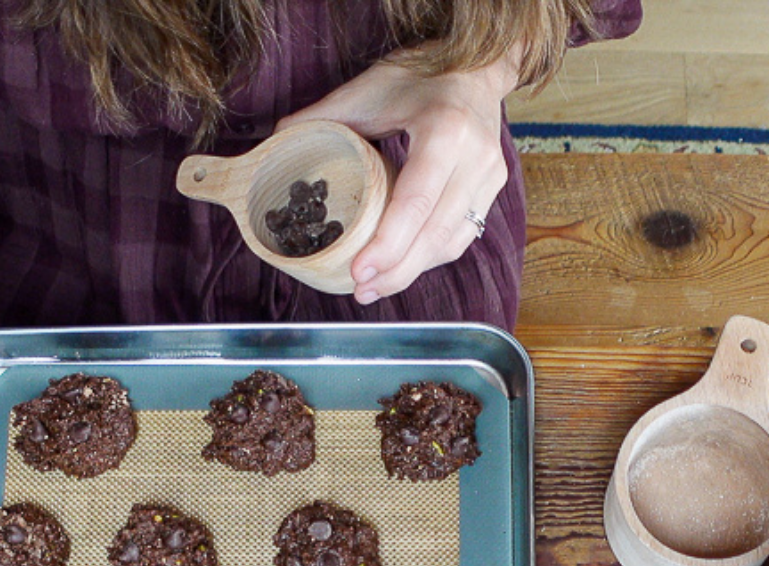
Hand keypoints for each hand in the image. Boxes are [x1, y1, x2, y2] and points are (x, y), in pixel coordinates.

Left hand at [276, 49, 519, 303]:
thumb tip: (277, 142)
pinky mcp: (491, 191)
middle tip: (360, 291)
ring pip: (450, 242)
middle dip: (396, 272)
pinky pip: (459, 237)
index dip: (387, 244)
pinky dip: (428, 258)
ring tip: (374, 288)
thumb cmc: (419, 78)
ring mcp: (489, 177)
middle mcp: (476, 158)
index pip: (416, 201)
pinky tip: (400, 269)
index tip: (358, 272)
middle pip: (435, 233)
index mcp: (446, 130)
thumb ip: (322, 117)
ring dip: (411, 271)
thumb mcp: (367, 91)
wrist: (475, 71)